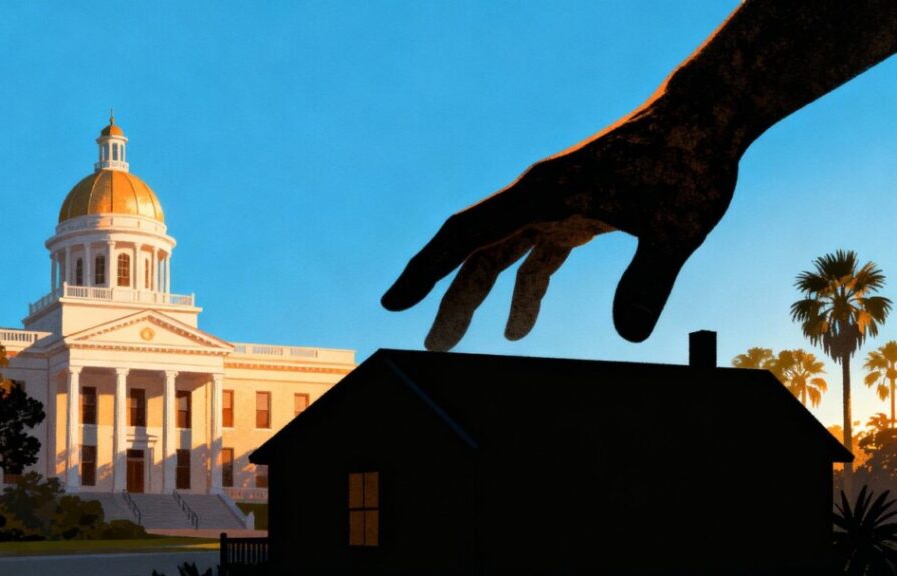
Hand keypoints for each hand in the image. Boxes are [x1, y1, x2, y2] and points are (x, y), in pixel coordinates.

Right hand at [381, 98, 739, 349]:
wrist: (704, 120)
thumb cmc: (688, 162)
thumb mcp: (677, 228)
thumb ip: (648, 279)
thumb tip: (629, 336)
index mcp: (542, 194)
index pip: (466, 235)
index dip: (425, 272)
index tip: (392, 304)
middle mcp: (536, 198)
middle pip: (475, 253)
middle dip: (448, 300)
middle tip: (431, 347)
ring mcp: (553, 205)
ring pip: (498, 256)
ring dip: (476, 297)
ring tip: (457, 343)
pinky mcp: (574, 213)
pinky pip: (534, 256)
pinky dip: (522, 290)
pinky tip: (517, 327)